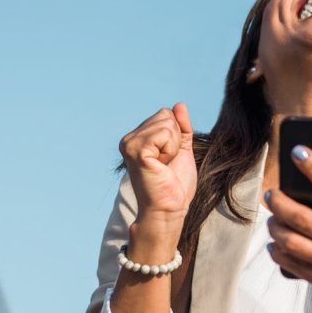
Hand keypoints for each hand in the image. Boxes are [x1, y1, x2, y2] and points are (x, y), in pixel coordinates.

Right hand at [119, 102, 197, 224]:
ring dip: (173, 146)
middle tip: (166, 163)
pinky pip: (165, 133)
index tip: (168, 158)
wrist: (169, 208)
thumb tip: (179, 104)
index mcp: (137, 138)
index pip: (166, 114)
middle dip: (175, 139)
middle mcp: (129, 139)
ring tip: (163, 165)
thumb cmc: (175, 184)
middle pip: (166, 115)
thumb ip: (181, 127)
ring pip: (167, 123)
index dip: (176, 135)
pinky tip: (161, 165)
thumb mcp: (182, 149)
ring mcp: (130, 144)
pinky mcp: (136, 150)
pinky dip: (171, 149)